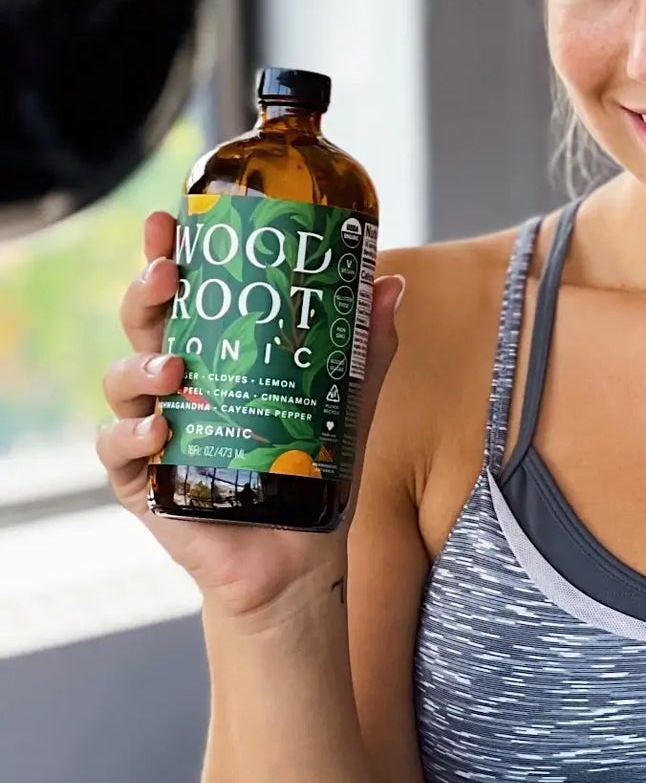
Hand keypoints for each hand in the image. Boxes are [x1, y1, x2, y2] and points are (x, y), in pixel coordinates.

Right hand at [95, 206, 406, 618]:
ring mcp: (154, 431)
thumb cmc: (312, 476)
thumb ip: (365, 349)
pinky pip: (118, 451)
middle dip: (146, 292)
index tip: (168, 221)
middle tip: (168, 273)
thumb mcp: (346, 405)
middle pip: (142, 325)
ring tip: (174, 368)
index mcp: (212, 356)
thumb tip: (390, 284)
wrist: (299, 560)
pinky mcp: (143, 483)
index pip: (182, 296)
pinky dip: (132, 437)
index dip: (166, 255)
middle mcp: (175, 387)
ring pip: (121, 382)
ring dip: (140, 367)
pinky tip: (158, 432)